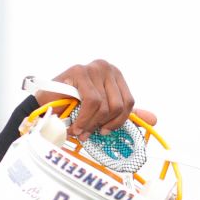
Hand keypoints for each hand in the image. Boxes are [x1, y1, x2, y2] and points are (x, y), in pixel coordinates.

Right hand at [36, 60, 156, 137]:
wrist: (44, 106)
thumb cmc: (74, 109)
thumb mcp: (103, 113)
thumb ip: (126, 114)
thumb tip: (154, 119)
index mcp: (115, 76)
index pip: (129, 103)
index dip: (118, 122)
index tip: (104, 131)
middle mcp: (106, 68)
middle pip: (118, 105)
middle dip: (103, 124)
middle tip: (89, 132)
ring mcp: (93, 68)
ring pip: (104, 105)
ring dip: (91, 123)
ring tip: (79, 130)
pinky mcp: (79, 72)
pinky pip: (92, 102)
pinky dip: (84, 119)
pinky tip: (75, 126)